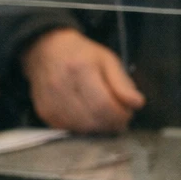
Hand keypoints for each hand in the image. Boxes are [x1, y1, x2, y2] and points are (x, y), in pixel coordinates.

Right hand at [20, 27, 145, 133]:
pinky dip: (83, 128)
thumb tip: (137, 104)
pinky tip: (89, 118)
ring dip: (98, 128)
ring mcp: (49, 101)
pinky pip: (68, 129)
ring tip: (106, 117)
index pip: (103, 104)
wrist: (47, 50)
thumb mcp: (109, 60)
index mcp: (80, 69)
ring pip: (81, 128)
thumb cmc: (82, 54)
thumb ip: (123, 84)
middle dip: (111, 124)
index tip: (128, 114)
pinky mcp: (43, 112)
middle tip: (120, 118)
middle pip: (92, 119)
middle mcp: (61, 86)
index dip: (119, 115)